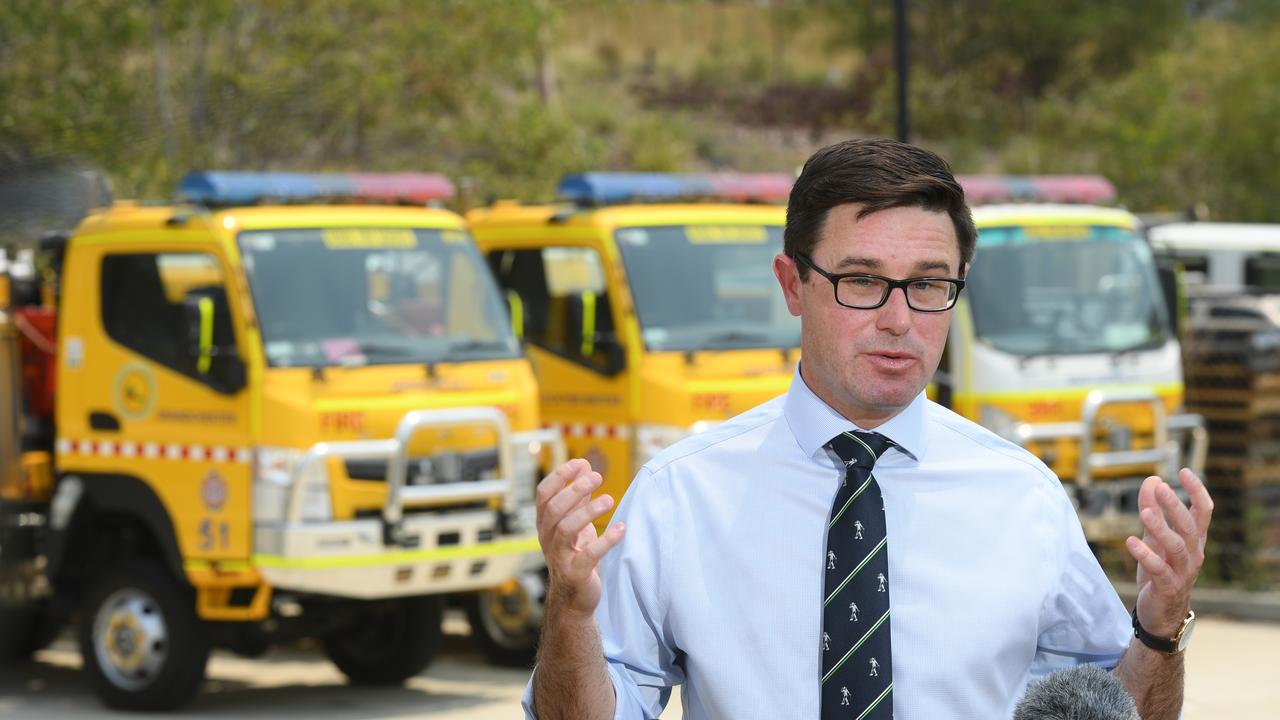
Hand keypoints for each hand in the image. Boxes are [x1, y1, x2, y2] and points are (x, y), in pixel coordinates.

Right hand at [536, 458, 626, 618]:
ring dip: (588, 511)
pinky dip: (605, 540)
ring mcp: (559, 557)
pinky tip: (621, 528)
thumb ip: (579, 498)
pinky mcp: (575, 574)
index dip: (559, 476)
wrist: (573, 599)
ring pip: (566, 529)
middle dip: (574, 490)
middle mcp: (548, 539)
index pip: (543, 495)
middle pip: (554, 509)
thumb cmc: (575, 555)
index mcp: (545, 524)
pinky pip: (588, 555)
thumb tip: (586, 466)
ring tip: (609, 499)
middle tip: (597, 477)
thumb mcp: (575, 523)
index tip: (581, 463)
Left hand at [1126, 468, 1213, 637]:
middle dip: (1175, 507)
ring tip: (1144, 512)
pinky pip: (1159, 569)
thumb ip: (1154, 510)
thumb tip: (1153, 480)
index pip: (1203, 513)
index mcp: (1193, 541)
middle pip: (1189, 527)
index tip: (1184, 471)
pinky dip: (1146, 555)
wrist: (1161, 614)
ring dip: (1161, 528)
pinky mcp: (1167, 587)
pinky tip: (1130, 542)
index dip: (1197, 491)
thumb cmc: (1160, 572)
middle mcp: (1193, 554)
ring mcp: (1182, 572)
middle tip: (1161, 487)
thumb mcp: (1154, 538)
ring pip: (1177, 547)